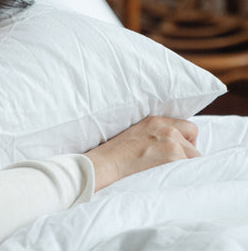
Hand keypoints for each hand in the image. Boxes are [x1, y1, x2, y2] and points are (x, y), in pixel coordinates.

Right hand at [84, 116, 199, 190]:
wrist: (106, 164)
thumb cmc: (116, 155)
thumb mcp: (136, 134)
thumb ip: (156, 135)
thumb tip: (174, 146)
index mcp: (156, 121)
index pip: (188, 128)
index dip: (185, 142)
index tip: (176, 153)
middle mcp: (167, 129)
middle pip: (193, 143)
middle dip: (186, 156)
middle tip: (170, 167)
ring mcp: (172, 143)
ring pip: (194, 158)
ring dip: (185, 166)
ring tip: (167, 174)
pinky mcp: (174, 157)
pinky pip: (191, 169)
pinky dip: (183, 176)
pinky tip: (168, 178)